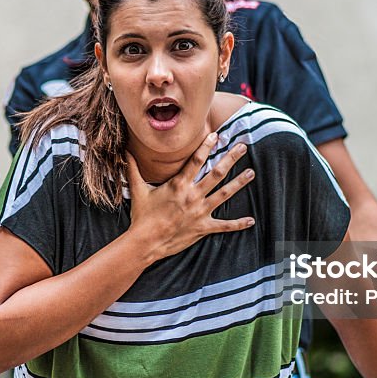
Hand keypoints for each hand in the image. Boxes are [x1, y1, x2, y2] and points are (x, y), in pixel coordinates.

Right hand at [127, 133, 254, 262]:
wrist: (145, 242)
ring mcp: (200, 212)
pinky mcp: (203, 227)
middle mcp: (192, 196)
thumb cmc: (142, 216)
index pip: (196, 160)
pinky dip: (238, 224)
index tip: (217, 135)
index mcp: (178, 185)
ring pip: (224, 194)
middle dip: (231, 158)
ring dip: (239, 183)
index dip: (207, 146)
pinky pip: (224, 225)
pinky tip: (251, 220)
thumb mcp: (137, 190)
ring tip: (252, 172)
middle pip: (216, 173)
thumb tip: (125, 151)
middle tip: (243, 146)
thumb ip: (133, 169)